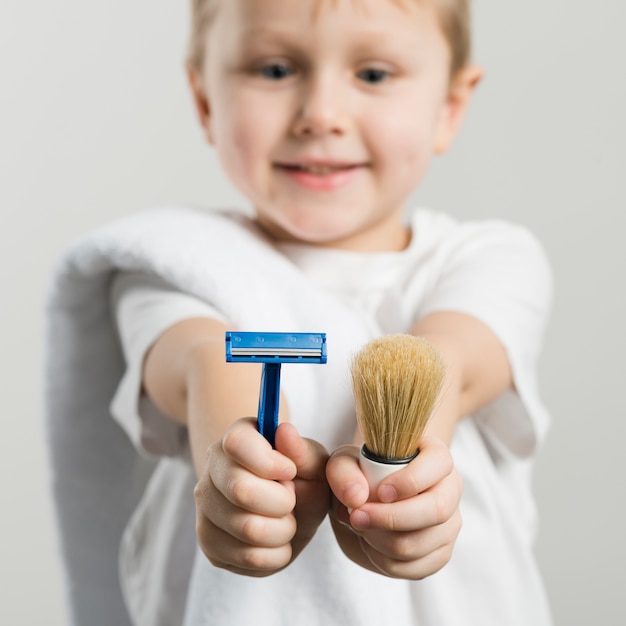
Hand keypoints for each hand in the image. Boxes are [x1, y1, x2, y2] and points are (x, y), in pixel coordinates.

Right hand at [194, 418, 328, 576]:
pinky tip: (277, 540)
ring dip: (283, 530)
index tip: (289, 471)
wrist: (293, 512)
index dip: (269, 462)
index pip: (237, 443)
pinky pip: (247, 558)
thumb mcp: (313, 462)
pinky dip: (275, 554)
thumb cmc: (303, 480)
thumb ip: (301, 449)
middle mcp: (212, 469)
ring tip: (286, 520)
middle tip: (291, 500)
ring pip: (247, 529)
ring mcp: (205, 508)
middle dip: (282, 502)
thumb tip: (284, 431)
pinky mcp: (209, 543)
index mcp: (236, 438)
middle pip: (242, 491)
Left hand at [326, 436, 461, 579]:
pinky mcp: (440, 553)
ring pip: (420, 543)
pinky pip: (414, 568)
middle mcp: (449, 489)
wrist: (363, 503)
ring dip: (379, 540)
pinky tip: (370, 542)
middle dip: (390, 518)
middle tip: (357, 517)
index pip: (438, 463)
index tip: (380, 492)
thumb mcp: (343, 464)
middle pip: (436, 510)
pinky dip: (383, 559)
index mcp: (434, 456)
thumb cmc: (360, 475)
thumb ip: (343, 473)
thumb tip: (356, 497)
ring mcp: (448, 524)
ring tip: (359, 526)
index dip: (411, 480)